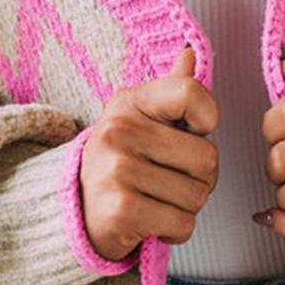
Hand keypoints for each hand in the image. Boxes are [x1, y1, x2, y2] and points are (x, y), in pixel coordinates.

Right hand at [78, 44, 219, 261]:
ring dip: (186, 207)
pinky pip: (183, 223)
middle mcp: (119, 130)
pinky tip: (152, 222)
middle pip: (208, 157)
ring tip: (157, 200)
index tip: (191, 134)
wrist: (76, 214)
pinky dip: (175, 231)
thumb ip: (171, 90)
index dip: (207, 119)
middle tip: (170, 181)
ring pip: (198, 194)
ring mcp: (118, 169)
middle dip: (200, 178)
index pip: (192, 92)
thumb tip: (190, 53)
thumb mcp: (140, 121)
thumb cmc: (120, 165)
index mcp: (128, 102)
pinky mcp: (122, 209)